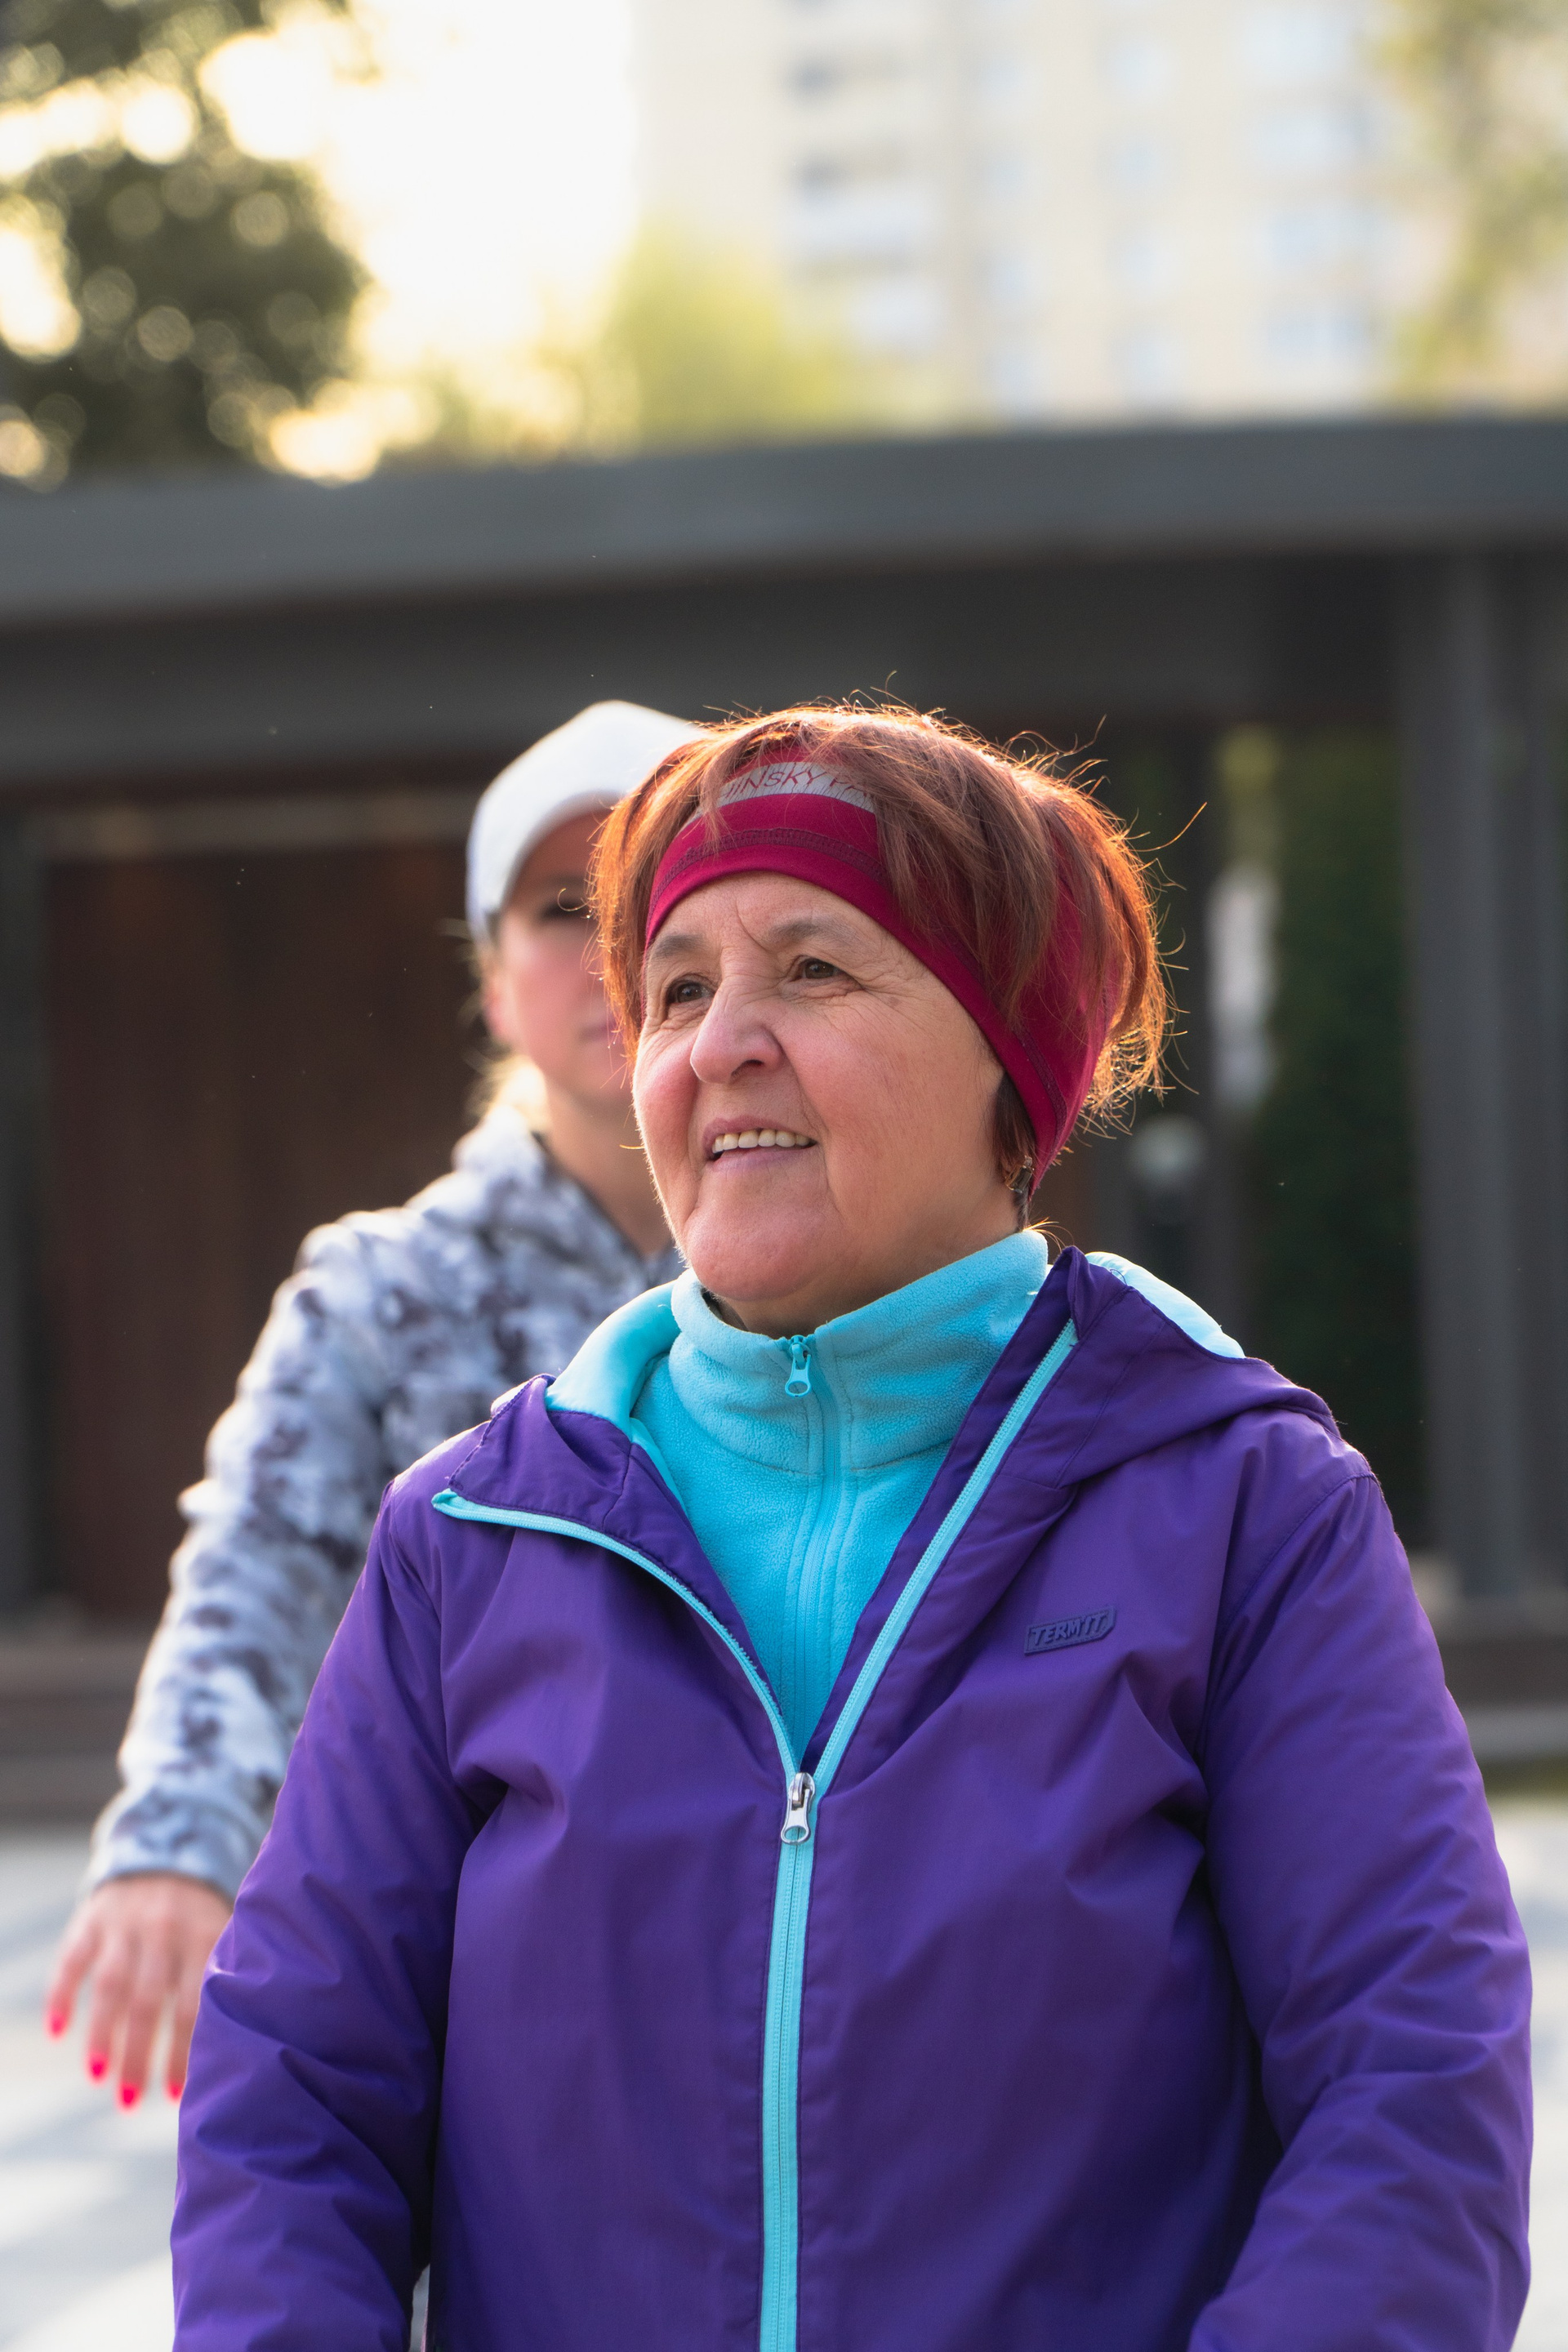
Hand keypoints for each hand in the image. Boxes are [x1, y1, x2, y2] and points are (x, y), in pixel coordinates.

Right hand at [45, 1872, 232, 2105]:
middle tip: (130, 2100)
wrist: (170, 1843)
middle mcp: (166, 1927)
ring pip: (111, 1984)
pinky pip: (73, 1957)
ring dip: (101, 2034)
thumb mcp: (225, 1932)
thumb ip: (227, 1978)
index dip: (184, 2051)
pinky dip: (61, 1994)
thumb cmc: (203, 1912)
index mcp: (205, 1935)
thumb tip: (238, 2050)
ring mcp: (127, 1920)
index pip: (193, 2004)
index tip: (177, 2094)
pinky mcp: (93, 1915)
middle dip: (138, 2054)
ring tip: (98, 2076)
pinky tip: (57, 2032)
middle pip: (148, 2001)